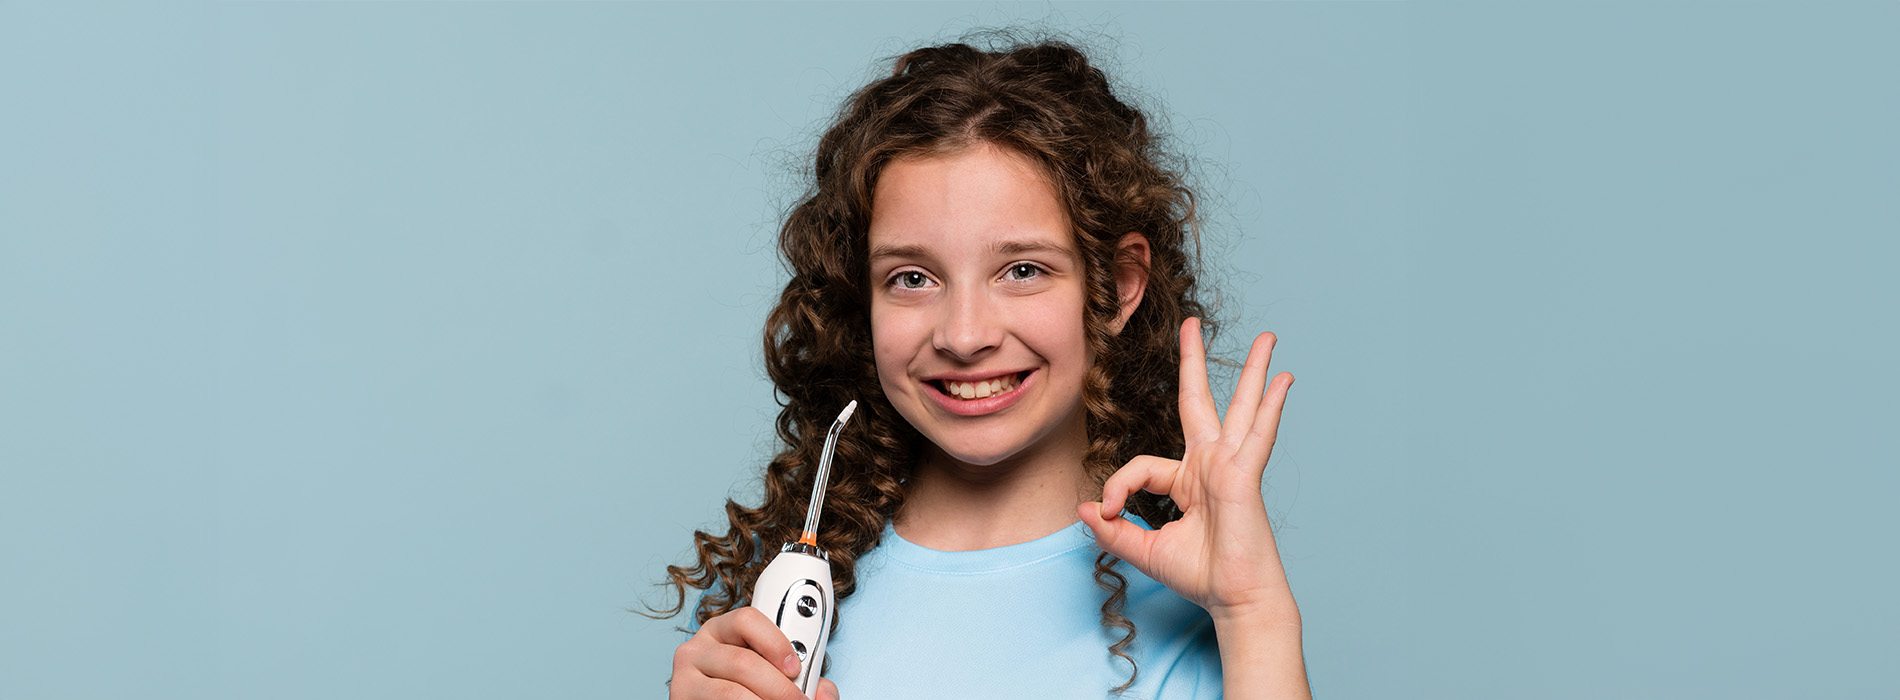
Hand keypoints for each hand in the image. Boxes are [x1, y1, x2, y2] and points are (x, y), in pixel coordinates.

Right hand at [670, 606, 840, 699]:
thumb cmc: (743, 688)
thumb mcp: (767, 674)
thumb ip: (798, 676)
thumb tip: (826, 694)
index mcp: (721, 631)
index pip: (747, 620)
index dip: (776, 643)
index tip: (796, 668)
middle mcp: (697, 649)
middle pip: (743, 663)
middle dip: (780, 688)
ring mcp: (684, 678)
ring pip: (732, 693)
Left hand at [1078, 318, 1298, 623]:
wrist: (1233, 599)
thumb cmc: (1199, 575)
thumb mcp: (1144, 549)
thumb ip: (1113, 530)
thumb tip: (1086, 508)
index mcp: (1187, 480)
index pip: (1142, 465)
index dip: (1119, 486)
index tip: (1110, 512)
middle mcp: (1210, 465)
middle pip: (1199, 402)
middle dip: (1193, 361)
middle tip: (1191, 325)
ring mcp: (1231, 466)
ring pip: (1242, 407)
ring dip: (1255, 371)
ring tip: (1268, 338)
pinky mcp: (1245, 476)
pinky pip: (1258, 435)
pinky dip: (1271, 407)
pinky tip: (1284, 380)